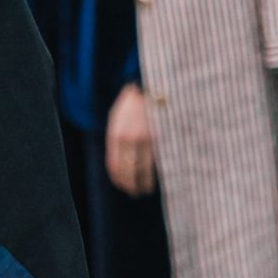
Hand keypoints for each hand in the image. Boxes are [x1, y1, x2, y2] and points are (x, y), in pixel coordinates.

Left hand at [104, 81, 156, 196]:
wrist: (151, 84)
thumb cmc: (133, 102)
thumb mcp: (117, 117)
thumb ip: (117, 138)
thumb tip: (120, 162)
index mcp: (117, 135)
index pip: (115, 166)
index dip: (120, 180)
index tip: (124, 187)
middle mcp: (131, 139)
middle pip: (130, 171)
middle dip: (132, 185)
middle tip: (136, 193)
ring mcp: (148, 139)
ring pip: (145, 169)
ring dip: (145, 183)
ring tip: (146, 189)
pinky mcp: (162, 138)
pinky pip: (158, 161)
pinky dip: (157, 172)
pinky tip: (158, 177)